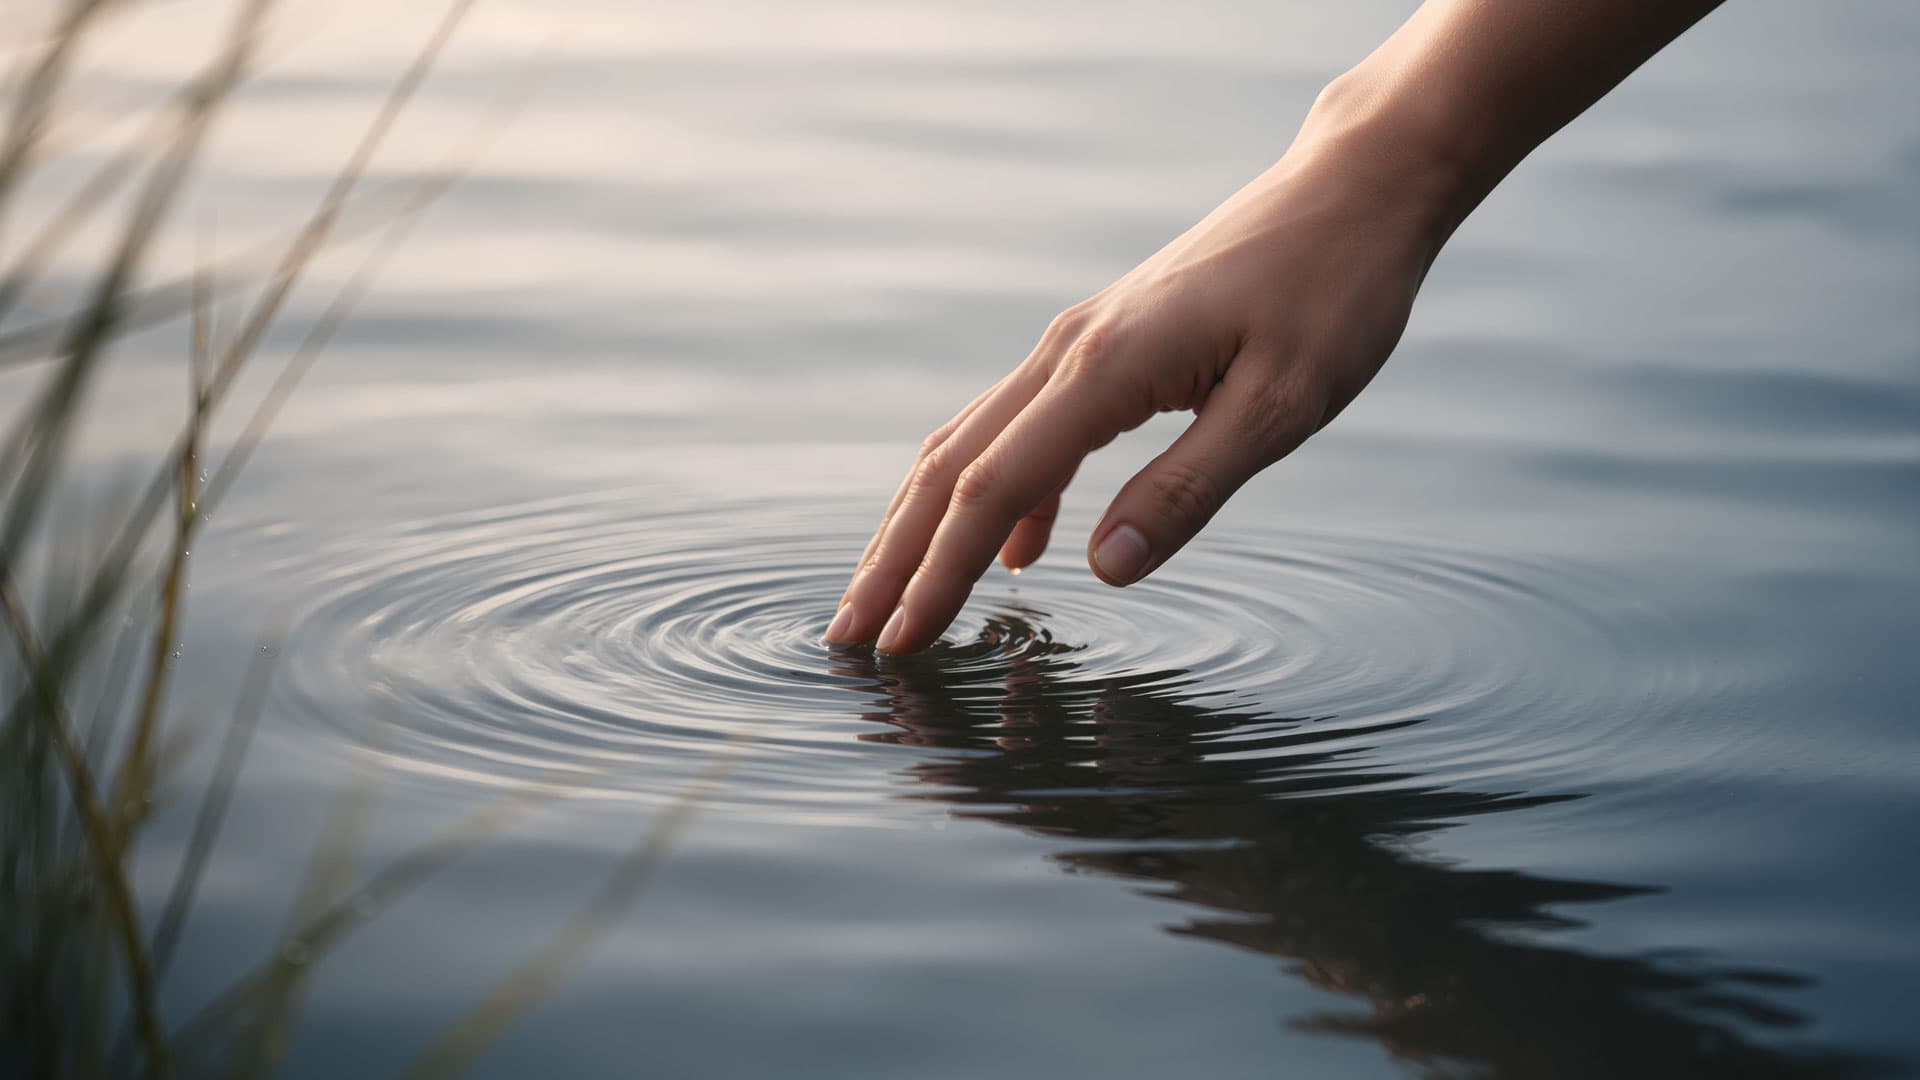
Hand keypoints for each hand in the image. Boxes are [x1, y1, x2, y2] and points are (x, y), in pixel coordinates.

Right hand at [825, 107, 1449, 653]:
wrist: (1352, 189)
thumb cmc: (1332, 292)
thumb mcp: (1282, 406)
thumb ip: (1187, 490)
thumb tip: (1101, 571)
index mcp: (1104, 369)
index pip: (993, 492)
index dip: (939, 576)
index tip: (898, 645)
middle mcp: (1067, 351)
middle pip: (949, 468)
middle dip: (894, 560)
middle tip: (848, 638)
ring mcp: (1077, 342)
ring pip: (969, 444)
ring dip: (923, 526)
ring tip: (891, 599)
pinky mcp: (1102, 344)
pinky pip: (1021, 429)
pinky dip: (995, 495)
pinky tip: (1015, 552)